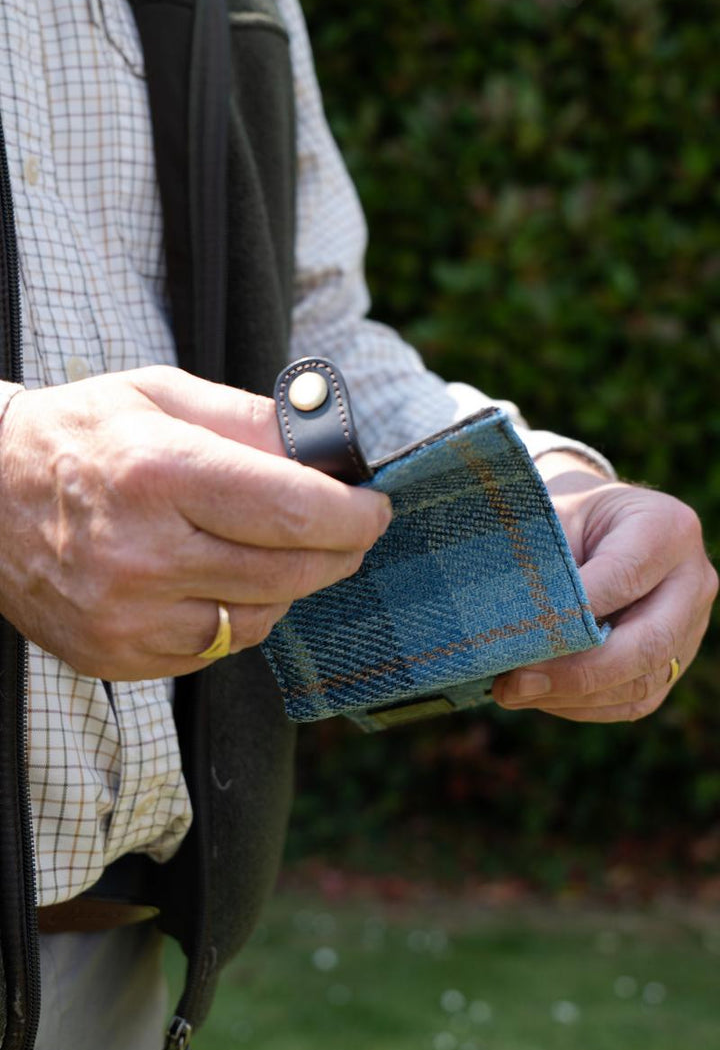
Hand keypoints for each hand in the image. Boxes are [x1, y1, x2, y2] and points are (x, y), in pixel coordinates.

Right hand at [0, 367, 390, 680]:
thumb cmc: (79, 436)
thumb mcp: (161, 395)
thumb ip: (251, 420)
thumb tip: (329, 448)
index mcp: (159, 474)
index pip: (291, 510)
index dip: (354, 516)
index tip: (376, 508)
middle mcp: (143, 554)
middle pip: (288, 573)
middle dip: (339, 552)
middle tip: (352, 531)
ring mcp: (127, 615)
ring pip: (259, 620)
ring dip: (290, 586)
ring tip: (276, 550)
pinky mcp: (116, 654)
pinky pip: (214, 650)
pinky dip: (238, 618)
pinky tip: (224, 582)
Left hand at [493, 452, 717, 721]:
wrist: (595, 524)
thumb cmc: (567, 517)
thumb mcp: (553, 516)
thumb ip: (542, 564)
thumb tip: (511, 627)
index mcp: (667, 529)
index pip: (623, 578)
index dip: (572, 613)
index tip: (516, 634)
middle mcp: (692, 581)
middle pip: (647, 644)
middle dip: (576, 672)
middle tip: (513, 683)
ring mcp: (690, 627)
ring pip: (641, 683)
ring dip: (571, 697)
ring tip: (512, 691)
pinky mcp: (673, 663)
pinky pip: (633, 702)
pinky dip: (581, 706)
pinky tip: (538, 696)